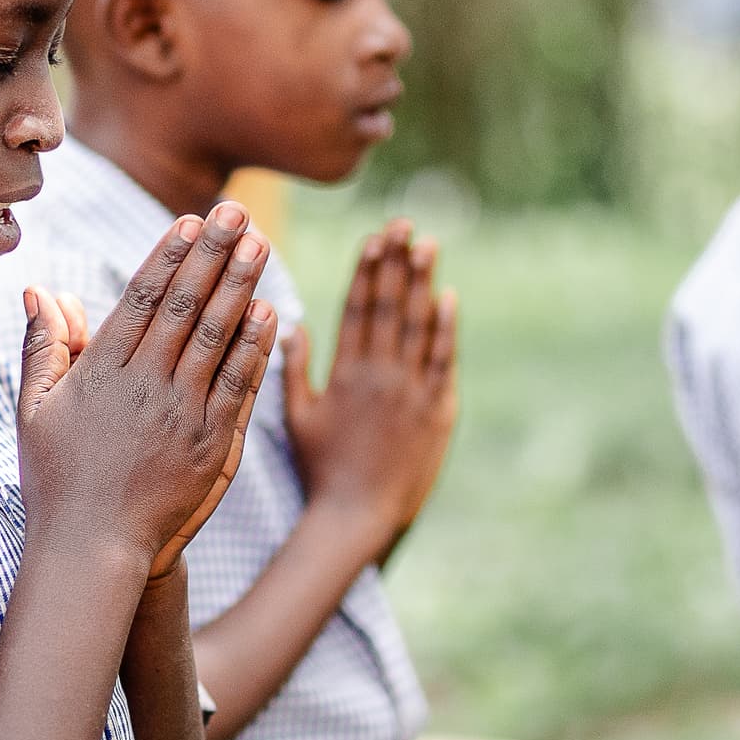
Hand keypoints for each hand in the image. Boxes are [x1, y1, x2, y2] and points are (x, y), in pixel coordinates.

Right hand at [16, 204, 277, 582]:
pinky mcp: (209, 444)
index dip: (169, 256)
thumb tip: (40, 290)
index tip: (191, 221)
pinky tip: (270, 312)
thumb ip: (43, 347)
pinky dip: (255, 348)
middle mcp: (144, 386)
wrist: (92, 549)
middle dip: (213, 255)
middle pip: (184, 306)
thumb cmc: (56, 479)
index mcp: (101, 372)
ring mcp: (180, 414)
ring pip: (215, 337)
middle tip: (237, 213)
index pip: (142, 299)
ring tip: (260, 244)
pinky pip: (237, 385)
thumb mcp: (35, 409)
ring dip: (240, 287)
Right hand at [285, 218, 459, 551]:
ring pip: (418, 327)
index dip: (367, 270)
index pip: (357, 309)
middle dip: (397, 262)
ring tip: (427, 245)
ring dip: (423, 283)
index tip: (374, 238)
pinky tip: (447, 298)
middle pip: (390, 307)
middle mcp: (380, 376)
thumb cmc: (321, 468)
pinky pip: (444, 362)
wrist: (357, 515)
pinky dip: (445, 329)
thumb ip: (294, 370)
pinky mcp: (438, 412)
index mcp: (346, 374)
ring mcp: (412, 392)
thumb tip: (292, 325)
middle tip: (404, 224)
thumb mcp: (298, 418)